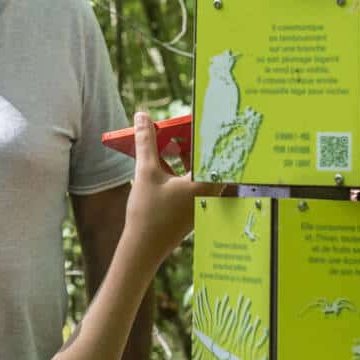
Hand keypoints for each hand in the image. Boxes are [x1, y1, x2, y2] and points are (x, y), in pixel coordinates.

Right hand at [126, 112, 220, 256]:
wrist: (143, 249)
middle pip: (210, 156)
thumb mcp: (146, 173)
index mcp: (206, 182)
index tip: (216, 110)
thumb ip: (146, 142)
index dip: (216, 127)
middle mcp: (210, 191)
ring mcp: (203, 200)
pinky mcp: (193, 205)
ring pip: (201, 167)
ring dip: (187, 152)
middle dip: (198, 138)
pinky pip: (193, 178)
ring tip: (173, 137)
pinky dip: (182, 166)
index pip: (217, 147)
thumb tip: (143, 116)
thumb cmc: (148, 214)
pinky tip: (165, 158)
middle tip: (189, 120)